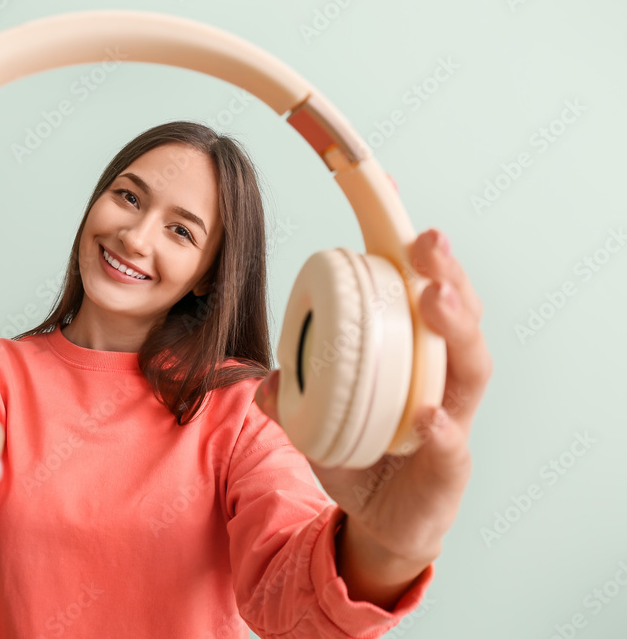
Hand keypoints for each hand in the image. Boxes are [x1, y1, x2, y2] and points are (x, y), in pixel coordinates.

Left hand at [255, 226, 491, 563]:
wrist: (380, 523)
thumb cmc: (360, 457)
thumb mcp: (316, 421)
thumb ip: (290, 399)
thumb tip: (262, 379)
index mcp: (417, 359)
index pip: (423, 299)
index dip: (417, 257)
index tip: (400, 209)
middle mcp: (444, 383)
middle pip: (458, 321)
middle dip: (446, 276)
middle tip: (427, 242)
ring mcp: (454, 423)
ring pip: (470, 369)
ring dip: (454, 329)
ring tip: (434, 298)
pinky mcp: (449, 471)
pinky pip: (452, 446)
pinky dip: (441, 429)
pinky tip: (428, 415)